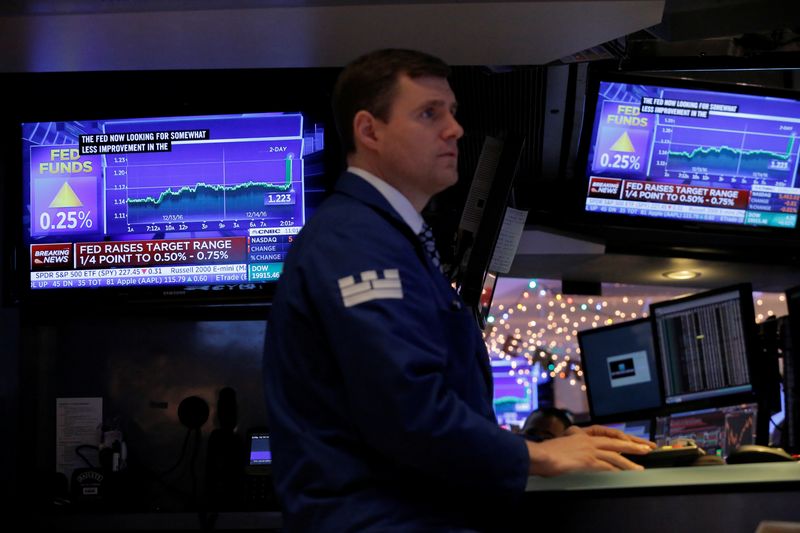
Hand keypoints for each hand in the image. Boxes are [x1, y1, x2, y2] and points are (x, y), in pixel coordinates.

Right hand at [525, 425, 654, 476]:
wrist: (538, 455)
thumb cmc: (545, 453)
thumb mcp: (560, 445)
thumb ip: (571, 447)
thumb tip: (574, 455)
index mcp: (580, 434)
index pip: (606, 433)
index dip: (621, 437)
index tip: (632, 440)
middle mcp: (586, 439)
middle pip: (615, 441)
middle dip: (633, 445)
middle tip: (647, 448)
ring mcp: (588, 449)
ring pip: (615, 454)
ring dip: (630, 461)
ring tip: (641, 467)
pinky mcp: (588, 460)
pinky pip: (608, 466)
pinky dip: (618, 470)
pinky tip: (625, 474)